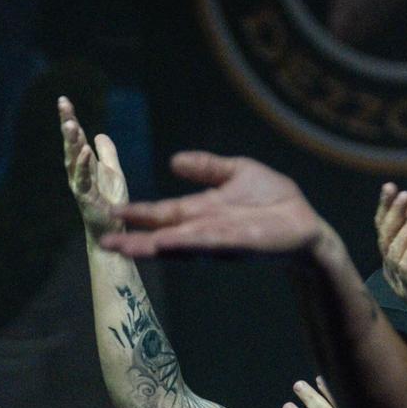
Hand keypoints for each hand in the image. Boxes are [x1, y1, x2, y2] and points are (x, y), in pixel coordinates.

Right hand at [59, 97, 129, 235]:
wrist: (111, 228)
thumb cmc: (109, 201)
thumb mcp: (113, 171)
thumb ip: (107, 153)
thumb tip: (99, 134)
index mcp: (84, 163)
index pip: (76, 137)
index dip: (70, 119)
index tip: (63, 101)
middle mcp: (78, 171)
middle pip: (71, 143)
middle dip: (67, 124)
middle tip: (63, 105)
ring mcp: (79, 184)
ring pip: (72, 158)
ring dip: (71, 141)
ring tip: (70, 124)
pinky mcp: (85, 197)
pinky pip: (82, 179)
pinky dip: (82, 164)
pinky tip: (83, 150)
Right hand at [101, 151, 347, 270]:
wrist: (305, 224)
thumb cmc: (272, 200)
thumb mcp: (236, 172)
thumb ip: (206, 168)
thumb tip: (174, 160)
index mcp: (199, 212)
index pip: (161, 213)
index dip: (137, 213)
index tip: (110, 211)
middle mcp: (201, 229)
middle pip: (159, 234)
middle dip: (132, 238)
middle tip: (102, 241)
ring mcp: (215, 240)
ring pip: (175, 244)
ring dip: (148, 246)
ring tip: (121, 247)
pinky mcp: (234, 245)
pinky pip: (204, 243)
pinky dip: (182, 244)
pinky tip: (163, 243)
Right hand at [375, 185, 406, 352]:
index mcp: (397, 256)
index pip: (386, 229)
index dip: (387, 209)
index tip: (390, 187)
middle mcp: (393, 268)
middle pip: (386, 238)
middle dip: (392, 214)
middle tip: (400, 195)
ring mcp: (401, 282)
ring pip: (394, 252)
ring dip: (405, 229)